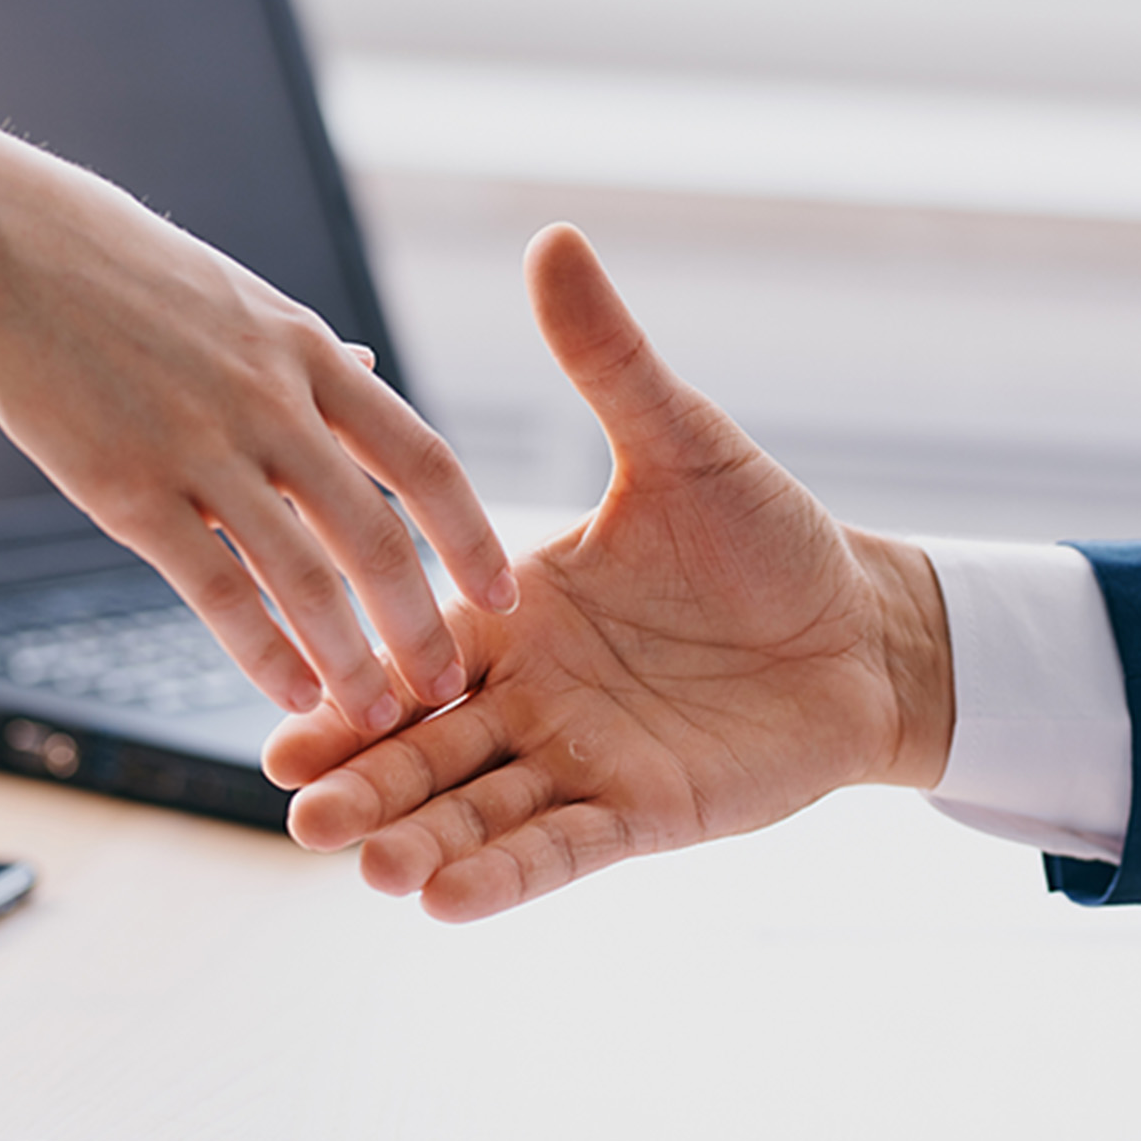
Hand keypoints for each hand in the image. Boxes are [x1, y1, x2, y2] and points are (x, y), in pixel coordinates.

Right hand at [0, 62, 515, 730]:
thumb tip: (367, 363)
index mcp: (308, 353)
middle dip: (423, 621)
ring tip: (379, 717)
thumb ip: (306, 350)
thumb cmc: (115, 269)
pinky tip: (289, 696)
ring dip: (352, 657)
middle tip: (448, 687)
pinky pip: (216, 588)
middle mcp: (273, 402)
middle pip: (379, 532)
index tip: (504, 593)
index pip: (423, 457)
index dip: (471, 534)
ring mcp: (202, 447)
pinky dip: (263, 652)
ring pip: (306, 574)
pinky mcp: (128, 490)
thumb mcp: (239, 294)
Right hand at [265, 224, 955, 920]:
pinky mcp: (641, 815)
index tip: (278, 713)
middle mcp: (529, 697)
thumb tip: (554, 240)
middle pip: (423, 750)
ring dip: (421, 840)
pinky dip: (507, 874)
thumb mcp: (679, 442)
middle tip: (299, 813)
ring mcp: (579, 762)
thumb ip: (607, 361)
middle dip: (364, 782)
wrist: (862, 624)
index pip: (408, 648)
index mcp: (514, 612)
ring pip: (478, 810)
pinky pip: (561, 849)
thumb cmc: (764, 536)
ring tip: (364, 867)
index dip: (348, 680)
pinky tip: (446, 901)